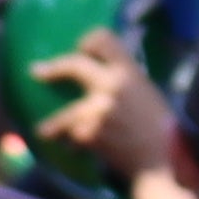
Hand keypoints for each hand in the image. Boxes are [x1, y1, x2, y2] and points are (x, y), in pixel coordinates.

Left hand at [36, 34, 172, 180]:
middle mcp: (111, 84)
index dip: (89, 41)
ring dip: (52, 126)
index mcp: (128, 71)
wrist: (163, 159)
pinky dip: (73, 145)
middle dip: (52, 69)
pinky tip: (76, 151)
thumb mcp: (146, 92)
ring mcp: (98, 108)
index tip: (80, 49)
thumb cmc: (160, 127)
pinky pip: (72, 137)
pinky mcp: (89, 132)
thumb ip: (123, 80)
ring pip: (65, 115)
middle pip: (74, 64)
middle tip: (36, 72)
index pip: (103, 39)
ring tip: (43, 131)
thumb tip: (101, 75)